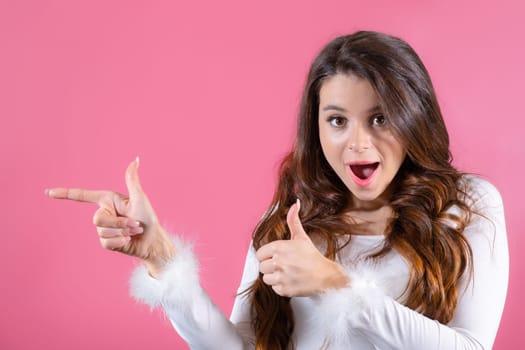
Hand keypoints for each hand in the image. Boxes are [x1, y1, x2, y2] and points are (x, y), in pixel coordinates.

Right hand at [46, 158, 174, 276]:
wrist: (152, 241)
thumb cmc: (147, 218)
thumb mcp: (140, 198)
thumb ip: (132, 180)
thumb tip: (135, 160)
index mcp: (107, 200)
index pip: (83, 195)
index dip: (65, 193)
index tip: (48, 192)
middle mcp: (103, 213)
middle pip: (97, 219)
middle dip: (119, 223)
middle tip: (136, 224)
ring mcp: (103, 229)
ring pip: (101, 231)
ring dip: (122, 232)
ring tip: (134, 231)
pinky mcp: (106, 242)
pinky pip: (105, 242)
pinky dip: (119, 242)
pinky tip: (128, 241)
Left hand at [256, 199, 348, 296]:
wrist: (326, 276)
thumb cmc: (312, 256)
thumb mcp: (301, 236)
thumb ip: (293, 220)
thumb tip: (295, 203)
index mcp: (279, 248)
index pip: (259, 254)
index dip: (268, 256)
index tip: (277, 257)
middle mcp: (278, 262)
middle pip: (262, 267)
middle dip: (271, 267)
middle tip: (284, 265)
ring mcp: (281, 277)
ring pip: (266, 279)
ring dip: (275, 277)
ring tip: (287, 273)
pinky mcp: (284, 290)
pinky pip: (274, 288)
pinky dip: (281, 286)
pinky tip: (291, 281)